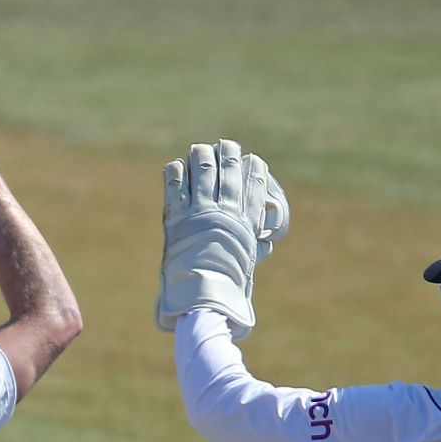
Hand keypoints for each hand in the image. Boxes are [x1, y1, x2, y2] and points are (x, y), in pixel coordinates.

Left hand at [155, 139, 289, 335]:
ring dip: (201, 158)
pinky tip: (177, 166)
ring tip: (200, 149)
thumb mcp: (248, 266)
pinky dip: (176, 175)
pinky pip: (175, 188)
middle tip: (226, 144)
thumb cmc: (228, 288)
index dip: (254, 171)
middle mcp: (225, 213)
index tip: (254, 159)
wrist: (203, 297)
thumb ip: (254, 249)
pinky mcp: (176, 219)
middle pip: (229, 174)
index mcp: (245, 224)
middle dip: (228, 156)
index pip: (254, 188)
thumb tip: (265, 243)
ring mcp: (200, 214)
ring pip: (202, 174)